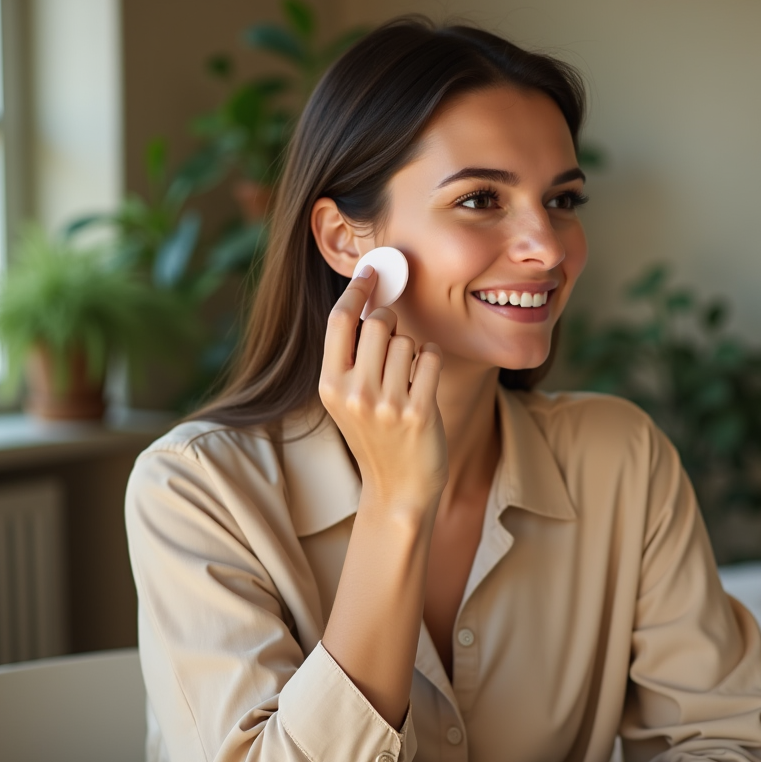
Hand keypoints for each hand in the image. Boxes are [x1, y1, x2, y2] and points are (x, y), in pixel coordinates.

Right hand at [319, 265, 446, 515]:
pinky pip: (430, 358)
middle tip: (393, 341)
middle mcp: (354, 393)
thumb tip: (368, 296)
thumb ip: (350, 354)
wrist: (398, 488)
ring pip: (407, 340)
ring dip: (412, 349)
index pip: (339, 320)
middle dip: (391, 323)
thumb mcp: (347, 398)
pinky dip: (431, 361)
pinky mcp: (419, 411)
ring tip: (407, 376)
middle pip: (377, 322)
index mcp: (329, 385)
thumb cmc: (375, 434)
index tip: (370, 272)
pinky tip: (424, 380)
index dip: (357, 289)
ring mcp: (387, 404)